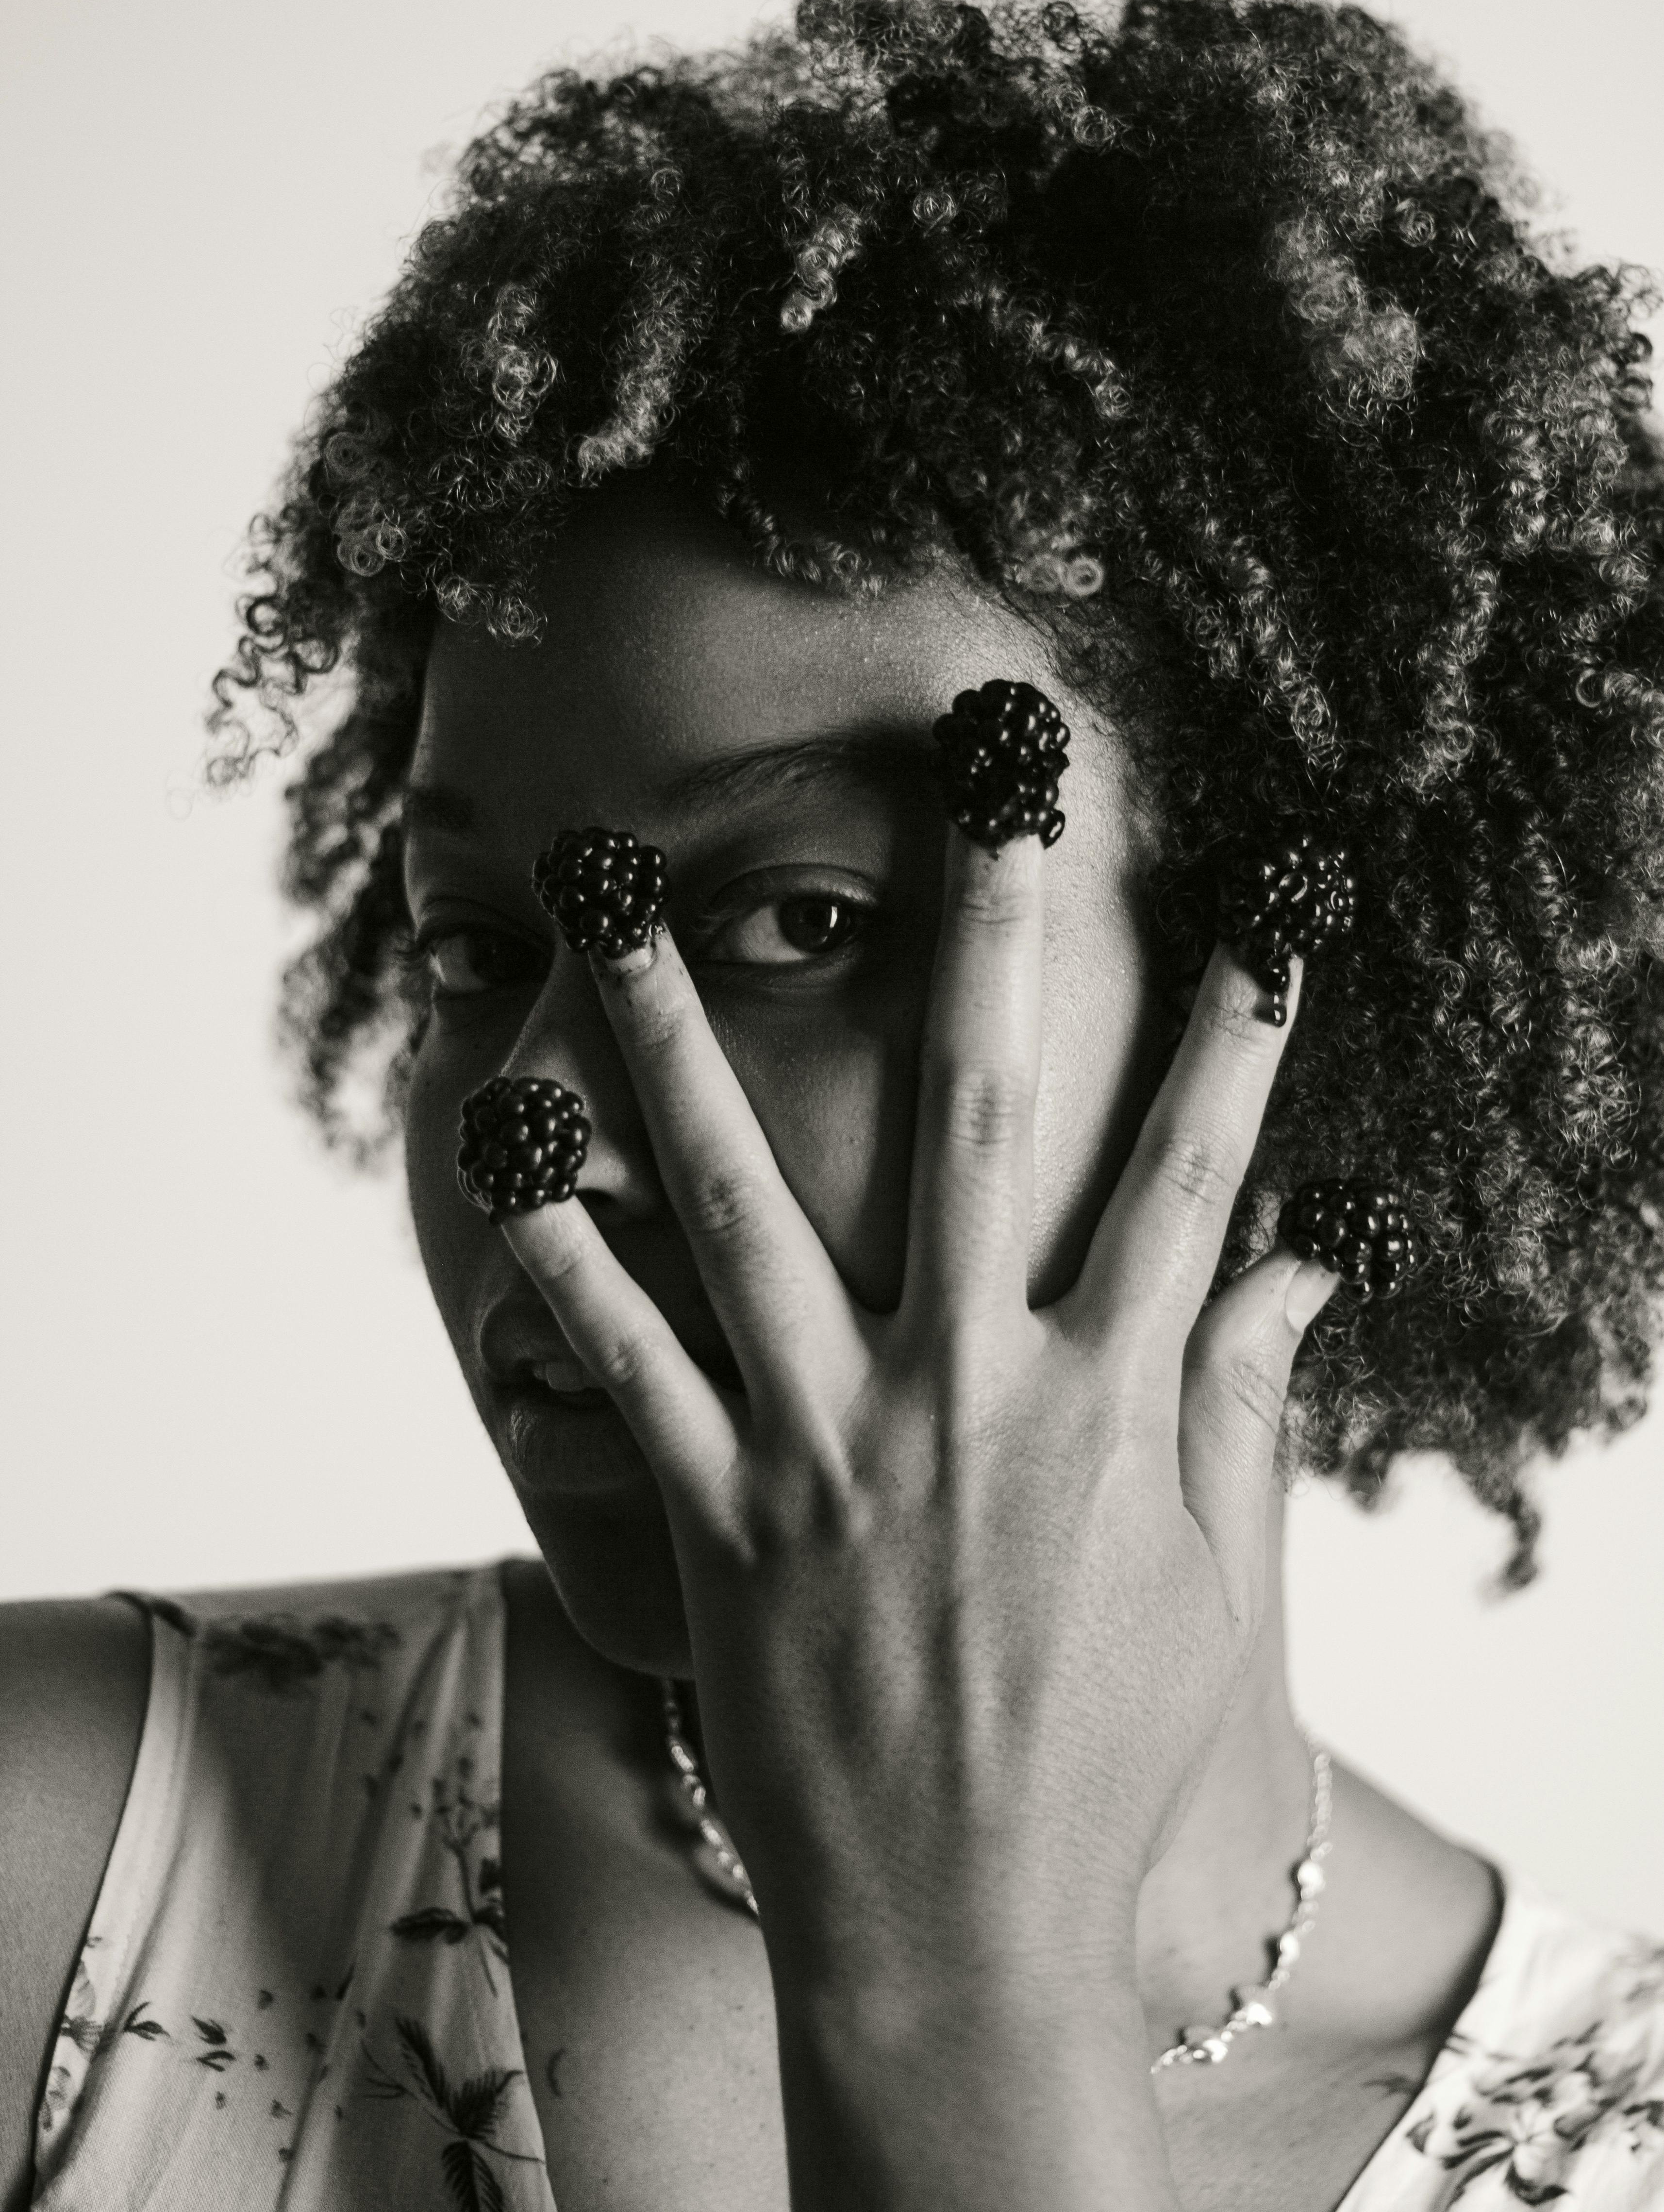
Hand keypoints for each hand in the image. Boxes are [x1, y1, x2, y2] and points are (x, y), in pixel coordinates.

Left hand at [501, 823, 1332, 2207]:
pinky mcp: (720, 1519)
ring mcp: (829, 1450)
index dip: (1239, 1033)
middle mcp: (963, 1396)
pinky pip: (624, 1367)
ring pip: (740, 1203)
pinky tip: (505, 1157)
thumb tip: (1311, 1260)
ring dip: (673, 1041)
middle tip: (977, 782)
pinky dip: (561, 1262)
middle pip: (973, 1123)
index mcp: (1100, 1404)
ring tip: (618, 903)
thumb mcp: (1207, 1578)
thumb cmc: (1099, 1751)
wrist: (963, 1928)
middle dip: (985, 933)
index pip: (1190, 1177)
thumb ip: (1240, 1403)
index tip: (1265, 900)